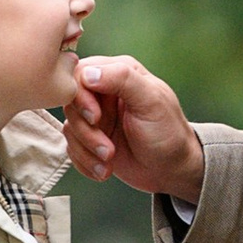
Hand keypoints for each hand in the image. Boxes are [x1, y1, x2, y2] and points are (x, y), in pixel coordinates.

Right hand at [65, 53, 205, 200]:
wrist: (172, 170)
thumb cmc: (168, 133)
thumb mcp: (151, 101)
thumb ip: (122, 79)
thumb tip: (87, 73)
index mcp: (119, 72)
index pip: (80, 73)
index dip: (81, 97)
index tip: (96, 118)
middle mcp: (103, 92)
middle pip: (70, 103)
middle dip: (86, 130)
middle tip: (107, 149)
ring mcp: (96, 116)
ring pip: (70, 127)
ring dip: (87, 150)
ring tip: (109, 160)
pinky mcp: (91, 139)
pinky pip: (72, 148)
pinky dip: (85, 162)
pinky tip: (105, 169)